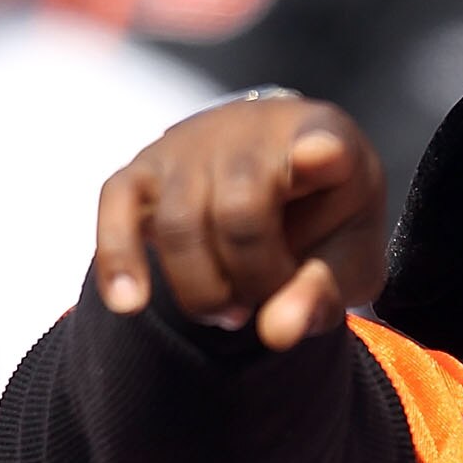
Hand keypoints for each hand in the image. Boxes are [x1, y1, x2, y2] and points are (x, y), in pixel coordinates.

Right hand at [94, 95, 386, 350]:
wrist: (279, 188)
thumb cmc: (322, 227)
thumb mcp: (345, 265)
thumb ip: (321, 295)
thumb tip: (276, 333)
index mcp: (327, 140)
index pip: (324, 140)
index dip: (321, 150)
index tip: (324, 156)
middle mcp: (252, 129)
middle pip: (241, 212)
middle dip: (255, 281)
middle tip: (269, 301)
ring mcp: (190, 144)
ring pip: (179, 224)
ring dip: (204, 290)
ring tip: (233, 311)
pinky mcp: (142, 168)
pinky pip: (116, 208)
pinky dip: (119, 260)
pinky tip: (129, 304)